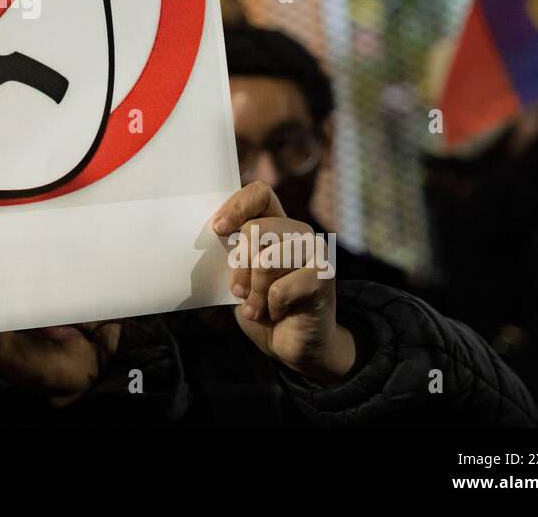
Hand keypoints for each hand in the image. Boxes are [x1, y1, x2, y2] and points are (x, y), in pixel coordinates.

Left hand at [210, 182, 355, 384]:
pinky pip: (280, 289)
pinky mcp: (324, 275)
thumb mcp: (239, 276)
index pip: (260, 193)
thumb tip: (213, 232)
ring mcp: (315, 251)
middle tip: (240, 291)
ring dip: (255, 292)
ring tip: (258, 307)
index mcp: (275, 224)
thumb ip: (231, 252)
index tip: (219, 229)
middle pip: (256, 229)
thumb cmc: (260, 306)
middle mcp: (298, 231)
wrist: (291, 344)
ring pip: (267, 260)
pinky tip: (278, 313)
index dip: (237, 206)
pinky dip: (272, 307)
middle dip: (240, 267)